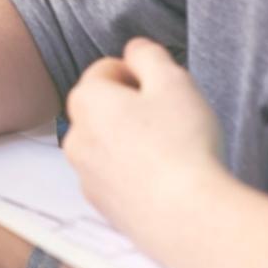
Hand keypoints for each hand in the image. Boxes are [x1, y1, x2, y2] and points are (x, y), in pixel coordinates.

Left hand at [62, 38, 226, 251]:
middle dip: (135, 109)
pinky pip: (117, 178)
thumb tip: (136, 49)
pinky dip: (135, 175)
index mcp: (86, 101)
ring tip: (171, 154)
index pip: (107, 70)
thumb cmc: (183, 145)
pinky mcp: (103, 207)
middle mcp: (76, 138)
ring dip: (134, 142)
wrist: (191, 218)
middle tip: (172, 122)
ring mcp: (86, 176)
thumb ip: (149, 55)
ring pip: (110, 144)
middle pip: (105, 108)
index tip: (166, 92)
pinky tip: (166, 181)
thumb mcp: (173, 81)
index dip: (141, 75)